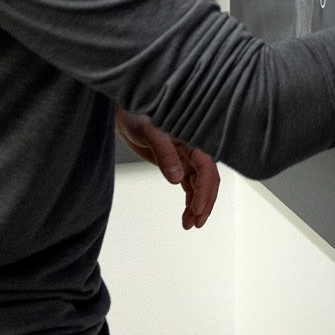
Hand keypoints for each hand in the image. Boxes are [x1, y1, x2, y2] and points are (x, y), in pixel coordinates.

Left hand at [114, 107, 219, 228]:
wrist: (127, 110)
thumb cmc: (138, 113)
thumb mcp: (149, 131)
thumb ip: (164, 153)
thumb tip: (176, 179)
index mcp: (192, 138)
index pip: (206, 168)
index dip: (205, 189)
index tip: (198, 208)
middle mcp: (193, 149)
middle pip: (208, 179)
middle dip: (204, 202)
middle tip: (196, 223)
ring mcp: (186, 157)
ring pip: (200, 184)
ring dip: (197, 204)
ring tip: (189, 224)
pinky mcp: (178, 162)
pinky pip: (190, 184)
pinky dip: (190, 199)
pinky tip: (186, 213)